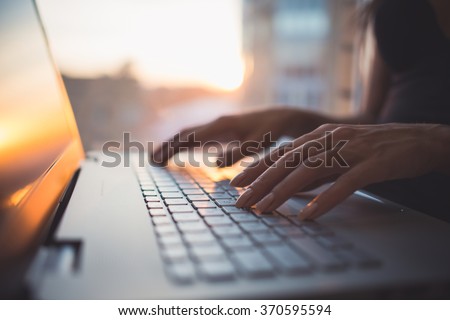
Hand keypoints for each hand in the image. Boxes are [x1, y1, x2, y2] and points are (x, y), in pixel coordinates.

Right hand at [151, 108, 325, 165]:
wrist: (283, 117)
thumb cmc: (273, 130)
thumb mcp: (260, 142)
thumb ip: (239, 152)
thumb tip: (215, 163)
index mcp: (221, 126)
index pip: (189, 137)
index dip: (172, 148)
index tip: (157, 159)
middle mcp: (216, 124)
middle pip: (184, 134)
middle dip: (167, 146)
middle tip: (151, 161)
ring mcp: (218, 127)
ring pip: (190, 134)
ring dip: (174, 145)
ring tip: (158, 158)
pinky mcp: (222, 131)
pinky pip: (199, 137)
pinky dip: (185, 145)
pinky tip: (180, 153)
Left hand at [230, 123, 449, 219]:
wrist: (418, 139)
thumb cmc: (375, 149)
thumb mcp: (339, 153)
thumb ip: (316, 168)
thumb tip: (290, 187)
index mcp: (320, 136)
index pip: (281, 153)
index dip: (257, 168)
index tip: (236, 184)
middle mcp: (330, 139)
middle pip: (288, 162)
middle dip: (261, 183)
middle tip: (241, 202)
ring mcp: (351, 149)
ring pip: (309, 171)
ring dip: (283, 192)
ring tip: (265, 210)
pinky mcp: (372, 163)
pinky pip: (345, 183)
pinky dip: (325, 199)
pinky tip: (309, 215)